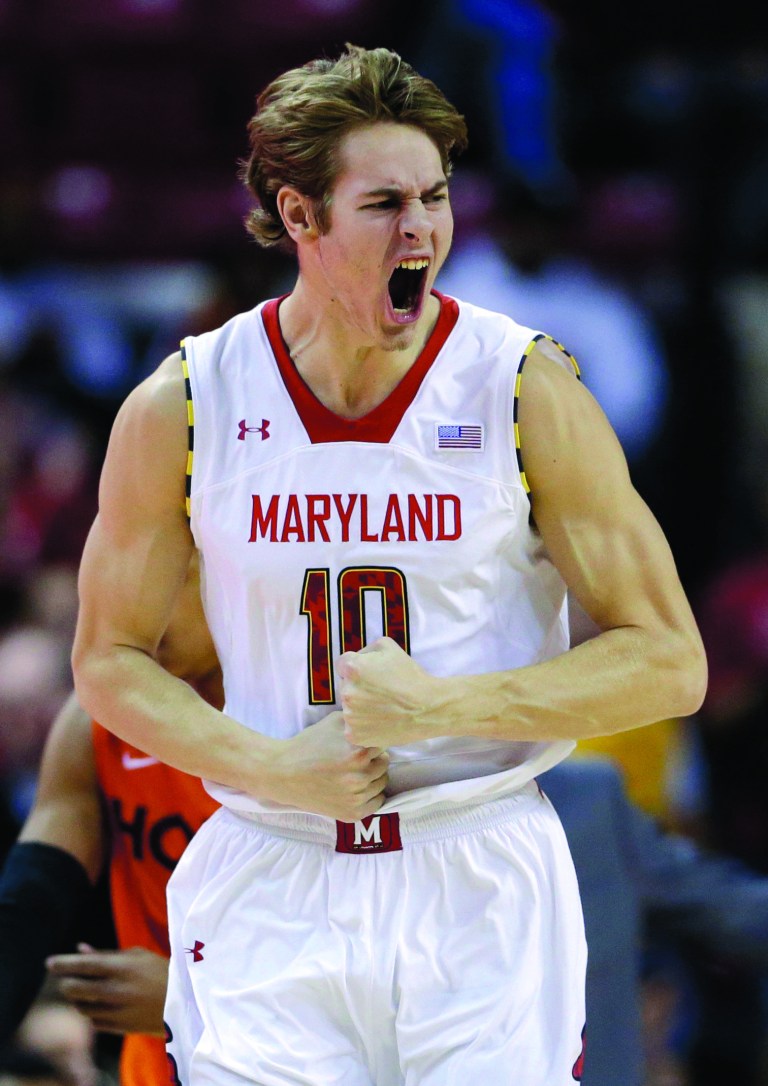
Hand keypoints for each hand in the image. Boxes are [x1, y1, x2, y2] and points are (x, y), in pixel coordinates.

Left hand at [46, 944, 167, 1035]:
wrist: (184, 1001)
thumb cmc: (160, 971)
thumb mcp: (138, 956)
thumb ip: (106, 954)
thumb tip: (79, 948)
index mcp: (122, 967)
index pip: (84, 965)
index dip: (63, 964)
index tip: (48, 963)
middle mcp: (117, 990)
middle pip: (76, 990)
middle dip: (67, 984)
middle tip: (67, 980)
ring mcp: (118, 1011)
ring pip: (81, 1008)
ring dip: (78, 1000)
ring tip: (85, 992)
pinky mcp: (120, 1027)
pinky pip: (93, 1021)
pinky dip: (90, 1013)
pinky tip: (98, 1005)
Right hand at [268, 711, 388, 820]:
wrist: (283, 774)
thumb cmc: (308, 745)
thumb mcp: (333, 722)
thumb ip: (357, 721)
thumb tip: (377, 718)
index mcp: (357, 754)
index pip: (383, 745)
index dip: (372, 742)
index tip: (361, 744)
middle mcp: (360, 778)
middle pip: (384, 763)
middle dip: (373, 758)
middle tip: (357, 758)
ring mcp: (356, 798)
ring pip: (382, 782)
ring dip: (373, 776)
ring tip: (354, 772)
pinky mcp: (352, 813)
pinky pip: (377, 802)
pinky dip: (371, 795)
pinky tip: (358, 788)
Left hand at [339, 637, 442, 747]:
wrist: (427, 708)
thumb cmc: (410, 675)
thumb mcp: (388, 646)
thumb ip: (365, 650)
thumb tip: (356, 659)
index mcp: (352, 668)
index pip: (342, 666)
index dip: (357, 669)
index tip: (372, 676)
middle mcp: (346, 692)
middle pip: (345, 687)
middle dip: (358, 688)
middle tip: (380, 693)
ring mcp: (349, 716)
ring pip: (349, 708)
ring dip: (360, 708)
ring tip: (383, 708)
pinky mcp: (354, 735)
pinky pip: (353, 728)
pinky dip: (363, 726)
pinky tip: (380, 721)